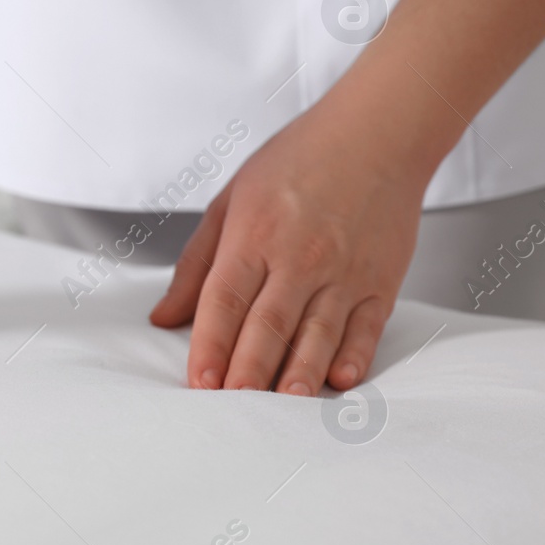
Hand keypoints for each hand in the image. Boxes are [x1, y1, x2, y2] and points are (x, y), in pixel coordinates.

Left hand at [148, 103, 431, 394]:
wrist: (375, 135)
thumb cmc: (295, 164)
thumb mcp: (230, 202)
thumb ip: (196, 265)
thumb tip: (164, 317)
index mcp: (254, 235)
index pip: (224, 301)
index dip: (210, 345)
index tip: (198, 382)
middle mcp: (299, 256)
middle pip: (268, 324)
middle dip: (248, 370)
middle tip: (232, 409)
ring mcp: (343, 270)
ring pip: (317, 332)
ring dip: (299, 373)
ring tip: (283, 407)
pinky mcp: (380, 280)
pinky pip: (366, 325)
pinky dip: (354, 354)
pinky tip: (340, 379)